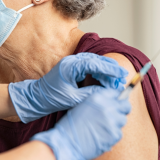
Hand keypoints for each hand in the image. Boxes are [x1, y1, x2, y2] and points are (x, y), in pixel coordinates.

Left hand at [8, 53, 127, 122]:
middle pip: (96, 60)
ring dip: (105, 71)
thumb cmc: (51, 98)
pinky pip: (89, 67)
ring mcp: (71, 63)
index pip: (95, 64)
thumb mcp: (73, 99)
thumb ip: (91, 94)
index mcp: (70, 66)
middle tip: (122, 77)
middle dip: (110, 69)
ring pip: (94, 63)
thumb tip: (107, 93)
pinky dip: (98, 72)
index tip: (121, 74)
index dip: (110, 69)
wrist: (36, 98)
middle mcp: (71, 61)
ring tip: (116, 80)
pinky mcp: (72, 68)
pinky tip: (105, 80)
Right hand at [32, 88, 130, 159]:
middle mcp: (107, 107)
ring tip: (102, 129)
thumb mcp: (82, 106)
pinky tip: (101, 137)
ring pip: (123, 120)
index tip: (116, 103)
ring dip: (116, 124)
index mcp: (98, 98)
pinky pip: (119, 133)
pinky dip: (112, 136)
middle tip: (115, 116)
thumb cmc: (70, 126)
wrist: (66, 143)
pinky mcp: (115, 135)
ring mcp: (112, 121)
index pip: (116, 93)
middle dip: (122, 110)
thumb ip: (98, 103)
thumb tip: (112, 103)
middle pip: (126, 106)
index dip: (117, 99)